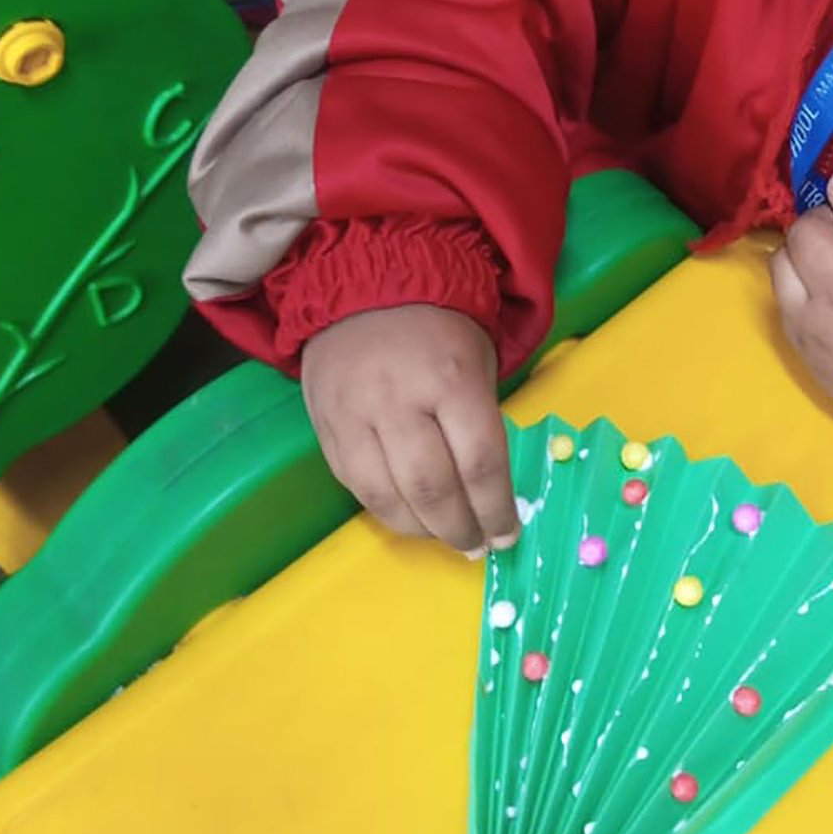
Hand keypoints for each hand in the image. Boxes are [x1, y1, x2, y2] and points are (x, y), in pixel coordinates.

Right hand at [300, 304, 516, 552]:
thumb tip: (494, 491)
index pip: (479, 462)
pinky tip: (409, 516)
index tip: (507, 533)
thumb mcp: (478, 361)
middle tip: (476, 545)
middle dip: (460, 528)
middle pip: (432, 488)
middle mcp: (399, 400)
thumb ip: (482, 421)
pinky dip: (385, 510)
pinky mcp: (325, 428)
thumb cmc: (437, 329)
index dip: (496, 508)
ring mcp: (355, 416)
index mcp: (450, 379)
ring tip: (444, 537)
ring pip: (386, 496)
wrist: (363, 288)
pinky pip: (354, 486)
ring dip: (421, 529)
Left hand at [771, 172, 832, 414]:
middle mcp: (808, 317)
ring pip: (781, 292)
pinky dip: (808, 307)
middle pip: (781, 257)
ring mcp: (806, 347)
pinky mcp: (812, 370)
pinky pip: (793, 324)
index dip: (829, 217)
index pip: (803, 230)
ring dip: (804, 275)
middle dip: (808, 243)